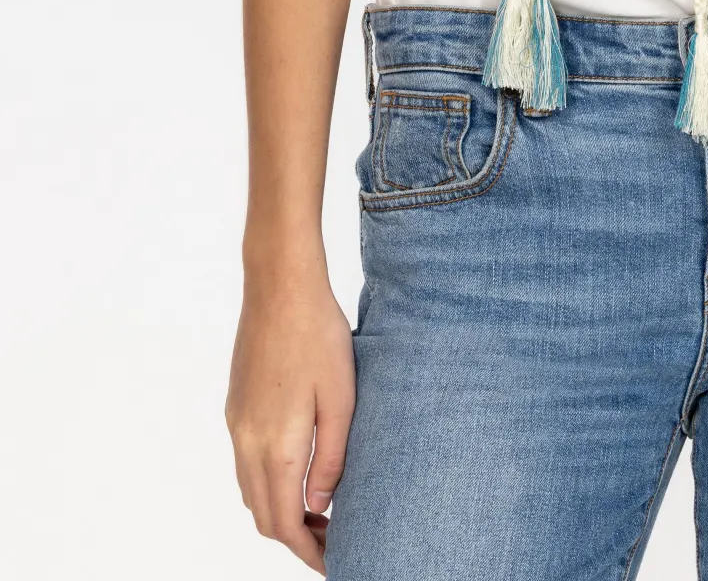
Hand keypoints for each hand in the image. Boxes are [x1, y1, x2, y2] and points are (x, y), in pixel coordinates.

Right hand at [226, 259, 356, 572]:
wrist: (279, 284)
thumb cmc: (318, 334)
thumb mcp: (341, 398)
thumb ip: (331, 458)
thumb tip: (319, 505)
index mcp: (275, 446)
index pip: (284, 523)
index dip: (307, 552)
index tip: (335, 562)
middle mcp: (247, 441)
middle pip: (262, 515)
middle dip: (294, 538)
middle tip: (332, 542)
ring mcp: (236, 423)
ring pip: (250, 491)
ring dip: (279, 511)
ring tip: (319, 512)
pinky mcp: (235, 405)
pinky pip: (245, 463)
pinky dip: (267, 483)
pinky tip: (297, 472)